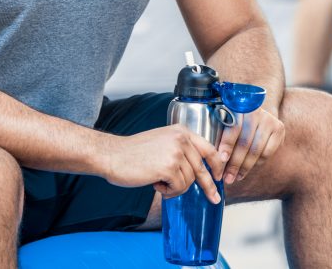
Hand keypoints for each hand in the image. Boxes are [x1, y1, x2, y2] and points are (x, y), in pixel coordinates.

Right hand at [102, 125, 226, 203]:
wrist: (112, 155)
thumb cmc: (133, 152)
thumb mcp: (162, 141)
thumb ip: (181, 149)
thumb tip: (199, 169)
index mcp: (181, 131)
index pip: (208, 148)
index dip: (217, 165)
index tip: (219, 176)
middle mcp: (181, 139)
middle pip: (201, 168)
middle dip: (208, 186)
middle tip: (214, 199)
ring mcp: (176, 152)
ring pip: (189, 181)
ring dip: (176, 187)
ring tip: (159, 182)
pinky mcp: (168, 167)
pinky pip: (179, 188)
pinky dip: (168, 192)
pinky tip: (156, 184)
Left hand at [217, 107, 284, 184]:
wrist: (256, 113)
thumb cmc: (235, 120)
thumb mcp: (226, 121)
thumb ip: (220, 134)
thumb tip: (212, 159)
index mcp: (239, 106)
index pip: (233, 127)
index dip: (227, 144)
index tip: (221, 159)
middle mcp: (256, 111)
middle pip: (245, 142)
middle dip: (235, 163)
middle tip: (227, 177)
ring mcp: (269, 119)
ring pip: (256, 150)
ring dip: (245, 167)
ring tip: (236, 177)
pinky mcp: (279, 129)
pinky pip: (266, 152)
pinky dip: (256, 163)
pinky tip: (248, 168)